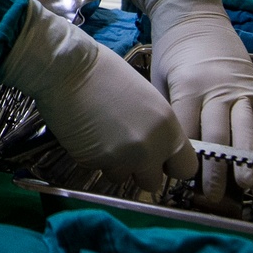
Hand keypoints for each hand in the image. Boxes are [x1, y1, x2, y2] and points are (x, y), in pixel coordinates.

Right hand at [0, 0, 195, 191]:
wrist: (67, 69)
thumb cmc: (106, 73)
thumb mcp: (148, 99)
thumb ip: (158, 128)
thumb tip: (160, 148)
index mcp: (167, 128)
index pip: (185, 169)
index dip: (171, 165)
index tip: (161, 159)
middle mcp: (149, 149)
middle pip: (153, 183)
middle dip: (141, 171)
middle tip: (128, 151)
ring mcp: (120, 159)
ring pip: (122, 178)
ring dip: (115, 164)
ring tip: (103, 137)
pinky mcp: (93, 162)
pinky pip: (99, 169)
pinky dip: (94, 157)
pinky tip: (88, 134)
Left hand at [122, 0, 252, 202]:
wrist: (196, 16)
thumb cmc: (170, 51)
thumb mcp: (158, 79)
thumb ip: (166, 113)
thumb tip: (163, 153)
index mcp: (187, 88)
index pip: (188, 132)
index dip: (185, 159)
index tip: (180, 182)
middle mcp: (217, 90)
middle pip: (218, 137)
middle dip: (216, 169)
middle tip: (212, 196)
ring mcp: (240, 90)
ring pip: (245, 132)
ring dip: (245, 161)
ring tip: (245, 185)